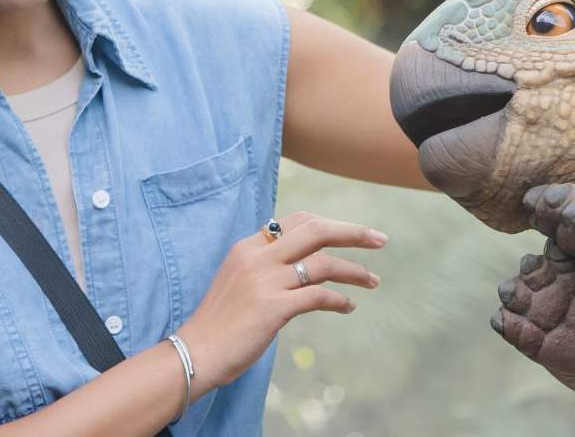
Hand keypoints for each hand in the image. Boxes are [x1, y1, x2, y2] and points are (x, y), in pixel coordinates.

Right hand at [174, 211, 388, 387]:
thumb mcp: (238, 283)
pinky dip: (339, 299)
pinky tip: (348, 306)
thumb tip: (300, 267)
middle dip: (353, 232)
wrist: (194, 353)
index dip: (328, 224)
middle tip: (380, 239)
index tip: (350, 233)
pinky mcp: (273, 308)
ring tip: (372, 281)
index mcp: (247, 247)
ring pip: (323, 263)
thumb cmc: (218, 325)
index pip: (296, 221)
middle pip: (315, 229)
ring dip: (355, 271)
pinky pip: (319, 295)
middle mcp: (257, 258)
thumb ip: (264, 268)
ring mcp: (265, 281)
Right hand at [494, 240, 574, 406]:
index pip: (555, 251)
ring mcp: (531, 308)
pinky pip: (504, 321)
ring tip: (514, 295)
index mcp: (568, 270)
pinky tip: (509, 321)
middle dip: (528, 269)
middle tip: (532, 271)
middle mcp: (546, 284)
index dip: (554, 251)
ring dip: (512, 292)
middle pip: (529, 268)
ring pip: (512, 291)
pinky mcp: (523, 333)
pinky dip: (505, 321)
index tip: (559, 252)